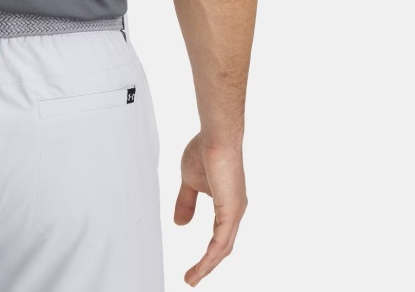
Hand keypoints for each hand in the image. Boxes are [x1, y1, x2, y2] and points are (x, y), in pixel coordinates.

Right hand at [174, 134, 247, 286]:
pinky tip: (202, 267)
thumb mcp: (189, 181)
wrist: (216, 137)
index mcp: (227, 204)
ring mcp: (234, 212)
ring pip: (222, 249)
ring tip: (192, 279)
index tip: (195, 266)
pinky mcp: (231, 211)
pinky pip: (221, 242)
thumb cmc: (205, 151)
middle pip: (222, 248)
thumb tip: (180, 223)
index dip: (207, 253)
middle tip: (192, 278)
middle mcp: (235, 211)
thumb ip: (186, 202)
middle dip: (207, 265)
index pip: (219, 236)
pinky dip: (210, 257)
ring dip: (207, 266)